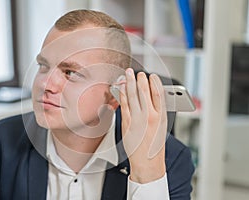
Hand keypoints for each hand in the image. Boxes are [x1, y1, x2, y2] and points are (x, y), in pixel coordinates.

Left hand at [120, 68, 167, 182]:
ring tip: (128, 75)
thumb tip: (150, 96)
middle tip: (137, 73)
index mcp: (161, 117)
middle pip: (144, 92)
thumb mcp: (162, 127)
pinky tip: (121, 88)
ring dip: (129, 83)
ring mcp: (137, 120)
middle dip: (139, 79)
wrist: (147, 164)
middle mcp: (150, 116)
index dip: (154, 82)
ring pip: (132, 96)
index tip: (151, 75)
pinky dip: (122, 95)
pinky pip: (124, 105)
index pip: (159, 94)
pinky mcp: (127, 124)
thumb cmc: (155, 146)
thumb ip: (157, 111)